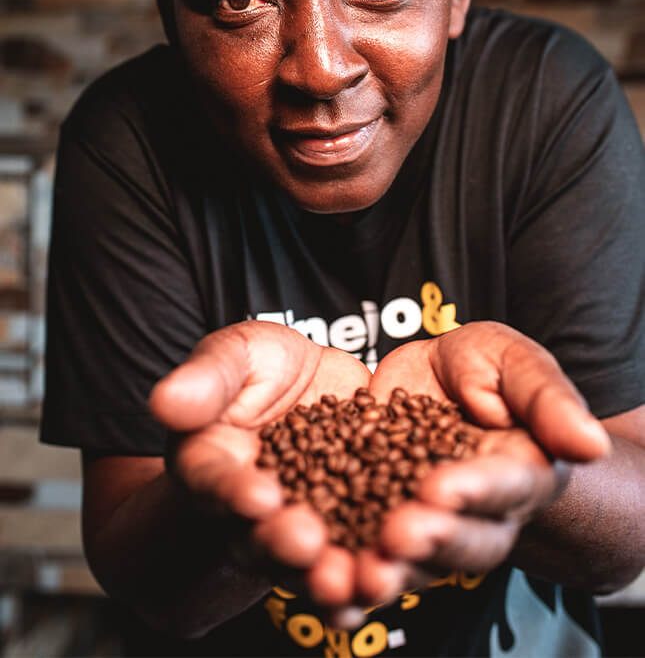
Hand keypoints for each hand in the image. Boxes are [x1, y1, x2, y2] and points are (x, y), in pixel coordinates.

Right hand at [148, 320, 369, 573]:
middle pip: (261, 537)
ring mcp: (301, 525)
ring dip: (329, 576)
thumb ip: (208, 377)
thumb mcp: (237, 356)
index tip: (257, 496)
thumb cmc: (262, 371)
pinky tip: (388, 580)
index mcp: (212, 466)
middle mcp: (251, 510)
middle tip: (305, 543)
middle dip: (283, 544)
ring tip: (355, 577)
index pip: (216, 483)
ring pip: (309, 563)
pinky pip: (354, 560)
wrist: (310, 385)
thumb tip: (165, 400)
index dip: (233, 493)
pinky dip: (368, 577)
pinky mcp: (350, 527)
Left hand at [347, 322, 609, 606]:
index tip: (442, 487)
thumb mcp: (513, 361)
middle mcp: (479, 514)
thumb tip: (589, 444)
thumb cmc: (484, 367)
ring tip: (362, 570)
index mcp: (520, 473)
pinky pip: (369, 555)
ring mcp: (430, 525)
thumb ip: (546, 397)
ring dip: (391, 570)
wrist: (435, 379)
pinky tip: (321, 573)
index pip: (506, 487)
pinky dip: (347, 568)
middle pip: (465, 541)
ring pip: (418, 564)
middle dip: (433, 540)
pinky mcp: (379, 523)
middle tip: (400, 533)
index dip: (476, 491)